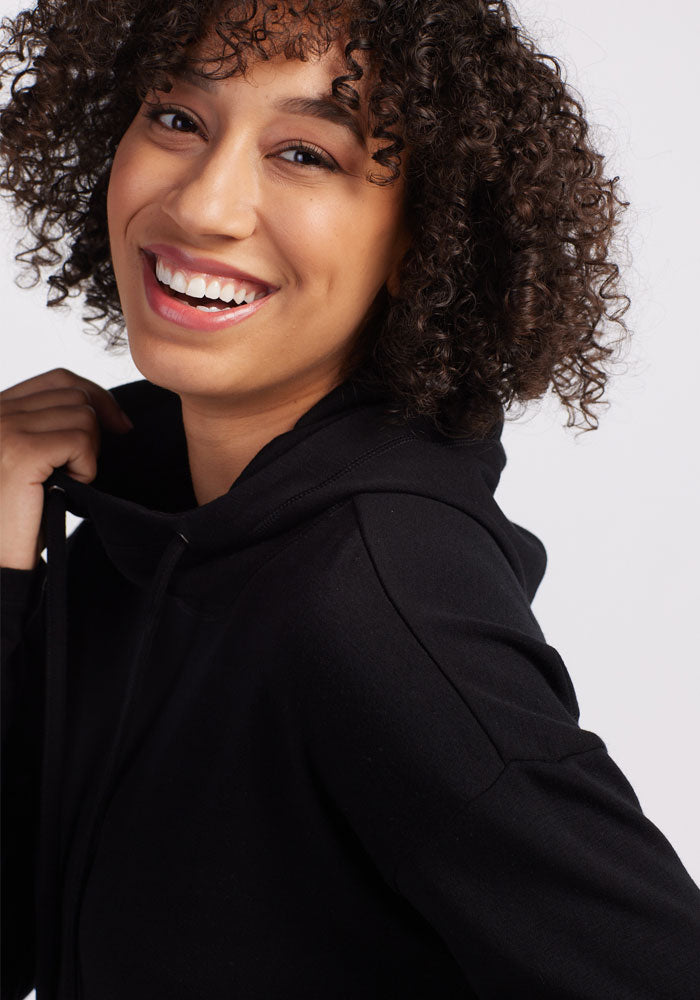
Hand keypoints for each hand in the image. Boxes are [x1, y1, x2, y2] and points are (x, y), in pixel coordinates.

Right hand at [0, 367, 133, 569]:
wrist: (3, 558)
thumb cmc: (24, 516)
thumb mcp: (40, 460)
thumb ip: (54, 425)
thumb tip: (108, 409)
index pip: (60, 379)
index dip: (98, 398)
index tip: (120, 427)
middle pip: (77, 395)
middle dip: (95, 431)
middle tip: (80, 469)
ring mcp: (4, 428)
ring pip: (84, 415)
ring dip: (88, 454)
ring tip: (65, 481)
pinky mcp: (20, 452)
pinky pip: (81, 440)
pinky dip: (86, 468)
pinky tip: (67, 489)